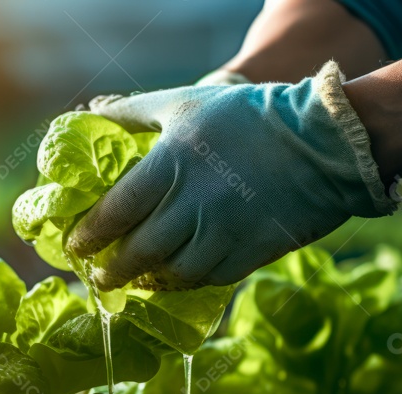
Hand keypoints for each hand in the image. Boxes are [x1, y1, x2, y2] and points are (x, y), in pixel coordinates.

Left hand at [68, 61, 396, 290]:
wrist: (326, 141)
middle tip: (97, 276)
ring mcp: (223, 233)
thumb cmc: (247, 116)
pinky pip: (207, 279)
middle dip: (110, 270)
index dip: (89, 236)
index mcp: (170, 165)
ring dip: (146, 282)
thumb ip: (133, 112)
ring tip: (133, 281)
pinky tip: (172, 278)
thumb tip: (91, 111)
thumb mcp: (185, 103)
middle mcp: (192, 204)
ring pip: (170, 273)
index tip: (75, 246)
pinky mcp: (250, 253)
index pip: (114, 212)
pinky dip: (184, 283)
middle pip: (137, 252)